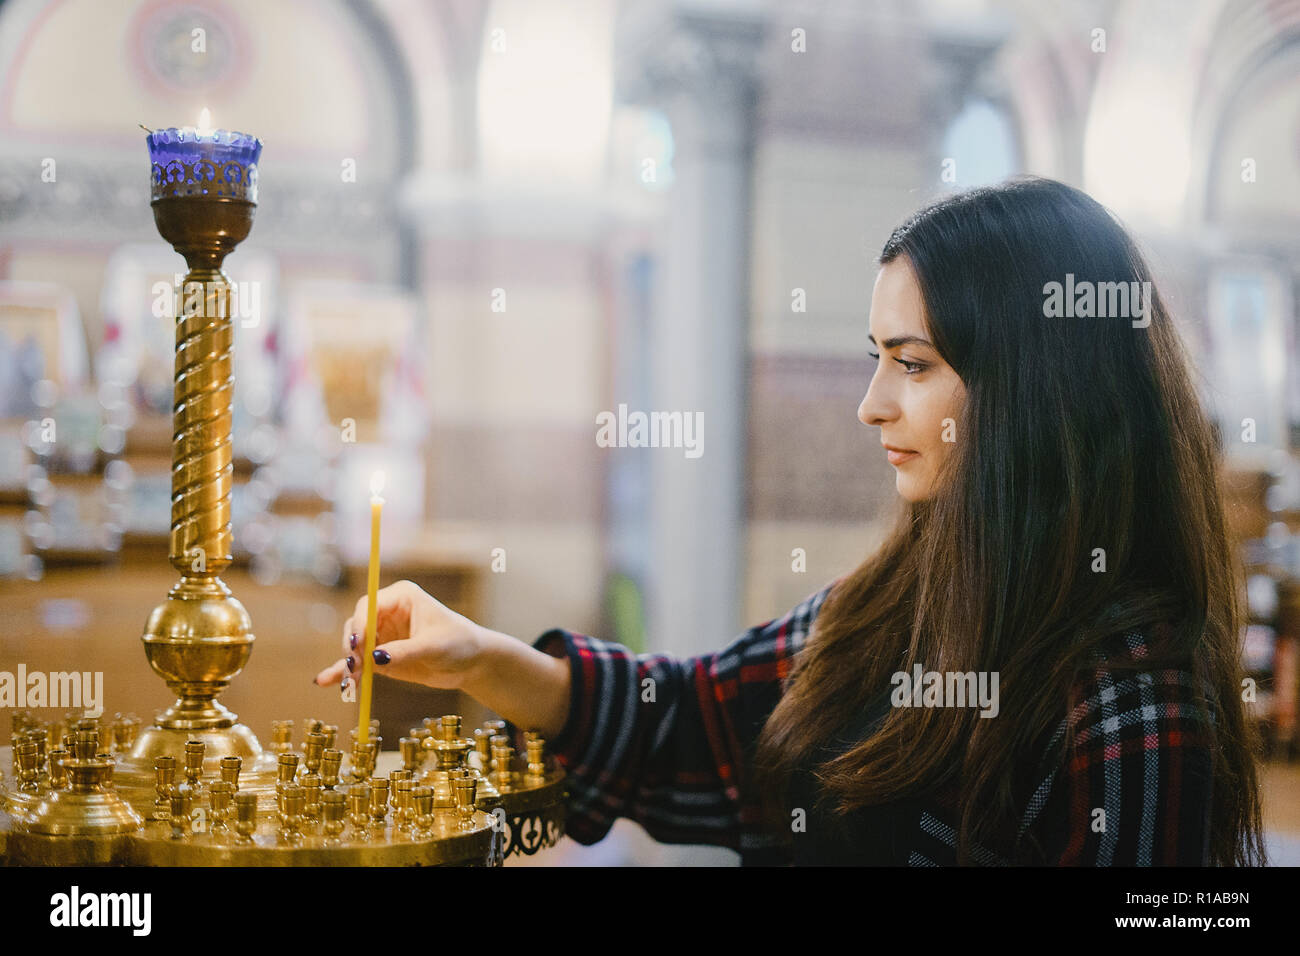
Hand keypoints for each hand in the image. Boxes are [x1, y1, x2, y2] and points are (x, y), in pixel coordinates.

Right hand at [313, 580, 484, 691]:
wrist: (471, 663)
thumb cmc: (459, 644)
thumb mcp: (433, 647)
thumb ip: (404, 652)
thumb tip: (375, 658)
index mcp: (401, 597)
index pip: (369, 606)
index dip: (360, 626)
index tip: (358, 648)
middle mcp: (387, 612)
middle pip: (356, 626)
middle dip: (352, 649)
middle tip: (354, 669)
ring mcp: (383, 634)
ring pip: (354, 646)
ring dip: (348, 664)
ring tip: (348, 684)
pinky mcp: (381, 656)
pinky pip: (358, 663)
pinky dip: (344, 672)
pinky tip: (326, 681)